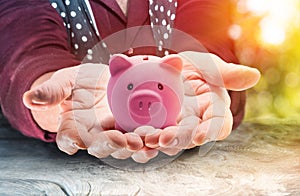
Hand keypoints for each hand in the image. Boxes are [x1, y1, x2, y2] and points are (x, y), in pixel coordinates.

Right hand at [23, 64, 142, 156]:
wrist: (97, 82)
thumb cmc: (77, 84)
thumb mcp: (64, 82)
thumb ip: (52, 91)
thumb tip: (30, 98)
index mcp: (74, 128)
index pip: (70, 140)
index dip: (72, 142)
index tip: (78, 141)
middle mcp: (96, 136)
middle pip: (103, 147)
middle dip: (114, 146)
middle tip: (127, 141)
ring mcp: (116, 133)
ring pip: (126, 145)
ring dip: (137, 145)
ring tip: (149, 138)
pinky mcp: (133, 127)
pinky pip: (143, 135)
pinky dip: (152, 136)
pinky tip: (162, 132)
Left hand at [139, 51, 260, 154]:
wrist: (169, 69)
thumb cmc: (194, 67)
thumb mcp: (208, 64)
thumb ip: (226, 72)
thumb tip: (254, 75)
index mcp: (214, 110)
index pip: (218, 125)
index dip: (210, 132)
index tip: (199, 136)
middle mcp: (196, 123)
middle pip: (191, 137)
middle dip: (179, 139)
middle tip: (164, 138)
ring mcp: (176, 127)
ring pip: (170, 140)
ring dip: (158, 141)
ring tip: (146, 138)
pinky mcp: (157, 126)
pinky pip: (152, 134)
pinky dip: (143, 137)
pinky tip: (133, 135)